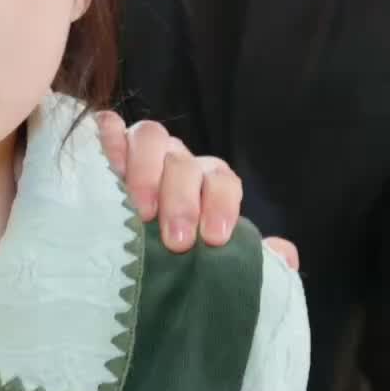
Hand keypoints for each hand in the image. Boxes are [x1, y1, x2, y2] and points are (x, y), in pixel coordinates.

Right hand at [95, 113, 298, 267]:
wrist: (121, 248)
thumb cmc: (172, 254)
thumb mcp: (210, 261)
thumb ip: (247, 257)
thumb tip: (284, 255)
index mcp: (207, 185)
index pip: (223, 181)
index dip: (221, 206)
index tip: (214, 239)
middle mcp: (176, 163)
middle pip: (185, 162)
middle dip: (183, 201)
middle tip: (176, 241)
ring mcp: (141, 151)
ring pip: (151, 137)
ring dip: (147, 173)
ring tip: (140, 213)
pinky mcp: (107, 146)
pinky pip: (110, 128)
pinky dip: (110, 142)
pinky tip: (110, 168)